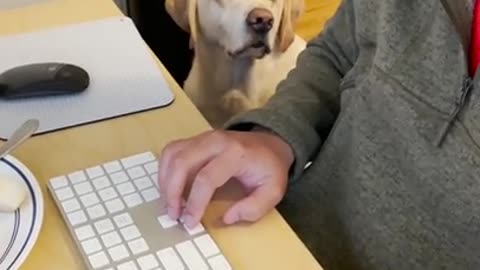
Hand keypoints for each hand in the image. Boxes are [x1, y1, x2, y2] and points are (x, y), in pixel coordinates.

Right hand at [157, 129, 293, 227]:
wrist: (270, 143)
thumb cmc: (269, 168)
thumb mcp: (273, 191)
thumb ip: (254, 208)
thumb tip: (227, 218)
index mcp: (235, 154)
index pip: (206, 178)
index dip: (195, 202)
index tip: (190, 221)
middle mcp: (215, 141)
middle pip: (182, 163)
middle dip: (172, 192)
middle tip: (173, 214)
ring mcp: (203, 137)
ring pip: (172, 155)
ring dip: (165, 182)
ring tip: (170, 204)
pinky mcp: (195, 139)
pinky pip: (172, 151)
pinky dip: (166, 170)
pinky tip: (171, 188)